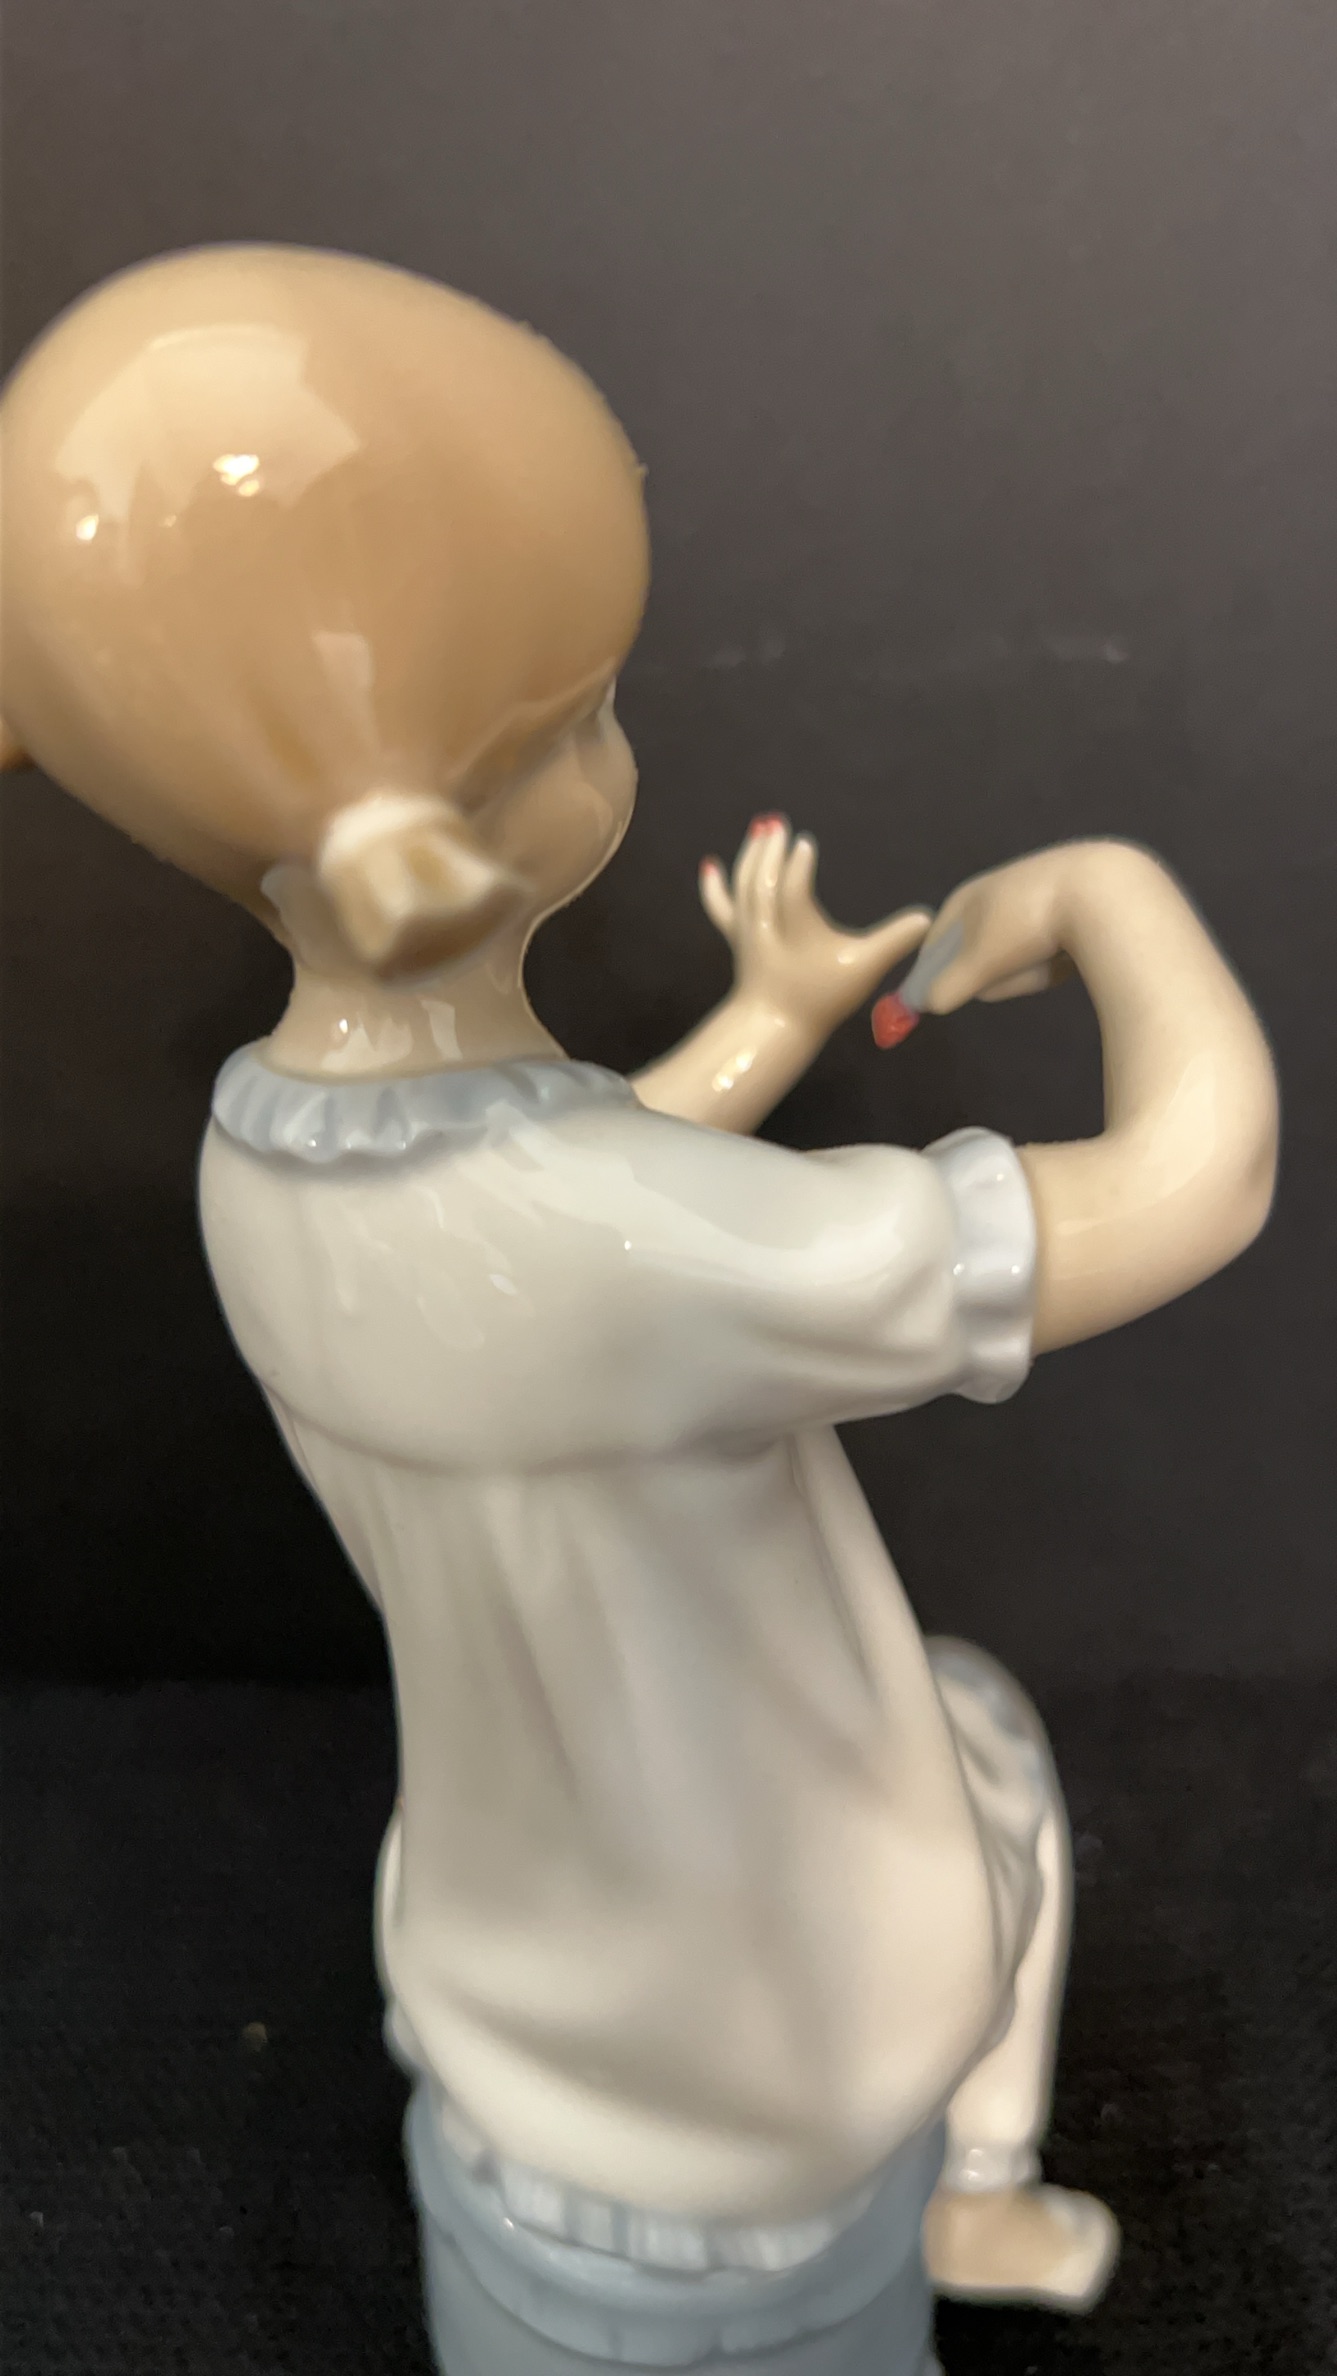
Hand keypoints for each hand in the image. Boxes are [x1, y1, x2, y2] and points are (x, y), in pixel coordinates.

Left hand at [700, 816, 930, 1038]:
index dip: (797, 867)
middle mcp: (767, 928)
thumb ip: (895, 941)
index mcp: (797, 933)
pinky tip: (710, 865)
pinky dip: (715, 887)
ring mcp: (749, 932)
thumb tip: (928, 918)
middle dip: (768, 851)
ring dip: (750, 856)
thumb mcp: (864, 969)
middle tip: (777, 823)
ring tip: (761, 828)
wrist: (774, 1030)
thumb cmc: (822, 998)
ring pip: (744, 888)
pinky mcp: (740, 940)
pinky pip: (723, 909)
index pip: (792, 893)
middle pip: (761, 882)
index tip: (806, 843)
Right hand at [904, 842, 1126, 1013]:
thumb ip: (948, 986)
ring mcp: (1035, 895)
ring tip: (1048, 963)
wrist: (1106, 892)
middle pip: (977, 954)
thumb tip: (928, 1004)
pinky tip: (1072, 957)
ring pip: (1015, 955)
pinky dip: (1057, 959)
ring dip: (1028, 970)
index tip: (939, 999)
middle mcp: (996, 891)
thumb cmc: (1029, 923)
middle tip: (1009, 973)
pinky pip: (1049, 949)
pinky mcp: (1070, 904)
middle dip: (994, 973)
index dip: (934, 975)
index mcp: (967, 897)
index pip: (934, 944)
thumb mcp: (980, 961)